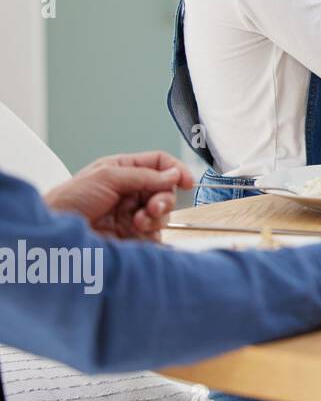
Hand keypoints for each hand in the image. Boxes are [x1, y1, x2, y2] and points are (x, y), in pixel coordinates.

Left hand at [44, 151, 194, 241]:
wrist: (54, 235)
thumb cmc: (68, 201)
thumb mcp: (106, 176)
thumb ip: (143, 175)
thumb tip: (174, 174)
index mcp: (124, 170)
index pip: (159, 164)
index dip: (176, 170)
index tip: (187, 181)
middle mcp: (130, 191)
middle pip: (165, 190)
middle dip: (163, 198)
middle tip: (153, 207)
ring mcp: (132, 214)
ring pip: (163, 213)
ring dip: (156, 217)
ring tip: (138, 222)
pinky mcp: (132, 237)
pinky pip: (156, 235)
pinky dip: (152, 233)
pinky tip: (136, 233)